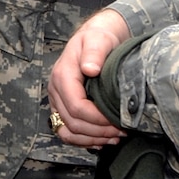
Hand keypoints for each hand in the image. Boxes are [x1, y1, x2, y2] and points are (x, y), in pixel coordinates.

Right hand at [48, 9, 129, 148]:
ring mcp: (57, 100)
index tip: (118, 120)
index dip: (97, 119)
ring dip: (91, 139)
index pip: (76, 107)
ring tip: (114, 138)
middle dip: (98, 131)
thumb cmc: (98, 38)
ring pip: (67, 131)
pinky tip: (102, 141)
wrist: (95, 38)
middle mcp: (56, 90)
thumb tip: (90, 69)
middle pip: (72, 123)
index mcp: (63, 75)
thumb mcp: (98, 39)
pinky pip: (67, 131)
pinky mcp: (62, 107)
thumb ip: (94, 52)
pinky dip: (84, 140)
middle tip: (122, 131)